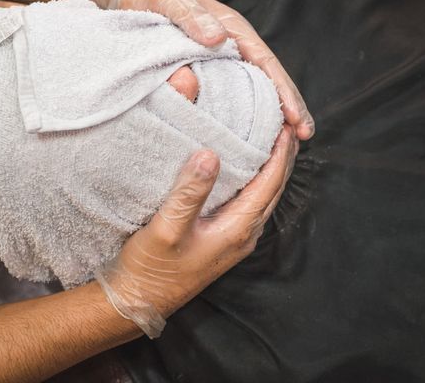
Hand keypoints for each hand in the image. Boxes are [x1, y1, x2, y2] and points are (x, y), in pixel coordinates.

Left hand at [83, 0, 314, 139]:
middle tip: (304, 136)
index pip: (265, 62)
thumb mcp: (167, 2)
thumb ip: (189, 17)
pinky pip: (231, 91)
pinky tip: (248, 132)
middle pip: (268, 77)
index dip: (283, 90)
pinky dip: (245, 111)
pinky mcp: (205, 69)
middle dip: (288, 105)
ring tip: (285, 142)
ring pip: (252, 87)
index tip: (297, 118)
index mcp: (231, 28)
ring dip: (270, 112)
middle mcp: (231, 44)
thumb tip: (218, 38)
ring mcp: (220, 58)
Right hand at [95, 124, 297, 337]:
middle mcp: (243, 235)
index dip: (280, 153)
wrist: (138, 301)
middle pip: (274, 189)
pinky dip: (254, 181)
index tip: (286, 124)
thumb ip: (189, 193)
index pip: (270, 184)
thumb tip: (211, 155)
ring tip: (269, 141)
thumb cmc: (150, 268)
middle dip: (282, 157)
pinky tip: (242, 168)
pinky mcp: (223, 239)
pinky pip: (249, 203)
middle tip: (284, 124)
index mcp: (237, 230)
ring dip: (270, 169)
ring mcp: (234, 238)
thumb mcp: (166, 229)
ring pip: (263, 196)